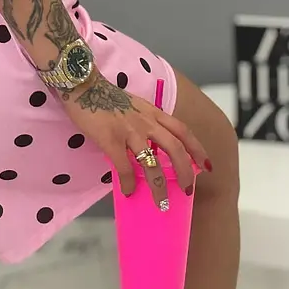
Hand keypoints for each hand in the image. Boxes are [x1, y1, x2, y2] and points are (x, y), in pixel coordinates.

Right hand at [63, 70, 207, 209]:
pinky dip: (129, 182)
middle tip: (186, 190)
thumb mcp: (134, 106)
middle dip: (184, 172)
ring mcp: (129, 131)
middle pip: (175, 149)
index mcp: (153, 112)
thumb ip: (145, 122)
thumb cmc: (106, 96)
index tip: (205, 165)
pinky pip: (124, 167)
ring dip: (159, 186)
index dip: (197, 149)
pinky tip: (128, 191)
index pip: (182, 130)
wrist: (83, 86)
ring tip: (161, 203)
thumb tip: (150, 148)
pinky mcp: (111, 139)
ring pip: (153, 163)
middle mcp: (146, 122)